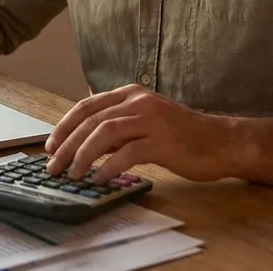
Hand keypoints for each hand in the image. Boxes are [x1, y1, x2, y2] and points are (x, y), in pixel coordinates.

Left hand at [45, 85, 237, 182]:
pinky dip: (109, 166)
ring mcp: (151, 119)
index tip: (51, 146)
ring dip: (83, 155)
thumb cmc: (181, 136)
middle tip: (53, 166)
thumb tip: (82, 142)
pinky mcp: (163, 140)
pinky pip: (128, 152)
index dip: (64, 126)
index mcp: (130, 94)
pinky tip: (99, 178)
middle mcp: (138, 101)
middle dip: (67, 145)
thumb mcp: (143, 123)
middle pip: (91, 120)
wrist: (221, 142)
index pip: (86, 106)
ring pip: (105, 132)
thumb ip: (116, 128)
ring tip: (73, 174)